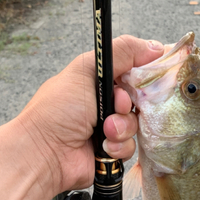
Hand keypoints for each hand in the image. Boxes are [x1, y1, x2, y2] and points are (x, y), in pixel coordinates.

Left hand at [18, 35, 163, 193]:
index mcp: (96, 80)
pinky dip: (119, 146)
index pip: (132, 71)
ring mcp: (107, 128)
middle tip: (115, 105)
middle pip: (137, 99)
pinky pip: (130, 146)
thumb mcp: (86, 70)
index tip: (145, 78)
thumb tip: (155, 46)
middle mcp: (103, 102)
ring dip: (122, 127)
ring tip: (104, 130)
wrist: (44, 153)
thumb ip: (122, 53)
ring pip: (135, 124)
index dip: (142, 75)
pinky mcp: (110, 150)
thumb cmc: (57, 110)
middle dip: (127, 103)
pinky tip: (104, 146)